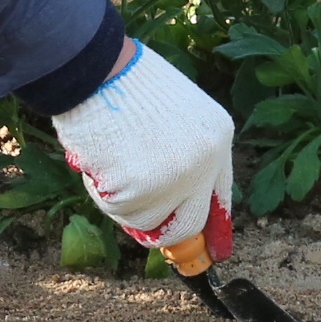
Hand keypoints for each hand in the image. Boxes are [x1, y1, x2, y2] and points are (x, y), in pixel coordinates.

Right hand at [54, 43, 236, 255]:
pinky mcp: (139, 189)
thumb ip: (186, 155)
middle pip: (187, 226)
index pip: (220, 199)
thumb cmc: (130, 85)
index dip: (210, 229)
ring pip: (144, 221)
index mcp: (219, 139)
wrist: (99, 69)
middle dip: (162, 232)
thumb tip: (179, 209)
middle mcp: (204, 163)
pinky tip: (100, 159)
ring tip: (112, 160)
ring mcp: (173, 178)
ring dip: (123, 202)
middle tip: (141, 223)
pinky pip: (117, 210)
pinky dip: (102, 192)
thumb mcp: (178, 113)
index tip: (207, 252)